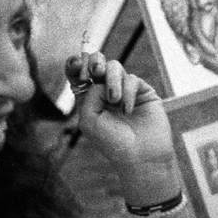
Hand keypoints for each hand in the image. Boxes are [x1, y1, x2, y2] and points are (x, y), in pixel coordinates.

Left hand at [67, 51, 178, 203]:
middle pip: (97, 62)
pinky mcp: (142, 91)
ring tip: (114, 100)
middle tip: (96, 72)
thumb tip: (102, 79)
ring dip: (112, 80)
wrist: (141, 155)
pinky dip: (128, 93)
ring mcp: (124, 89)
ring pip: (114, 67)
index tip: (76, 65)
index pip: (79, 73)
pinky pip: (132, 79)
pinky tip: (128, 110)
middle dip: (95, 62)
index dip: (75, 64)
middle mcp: (105, 91)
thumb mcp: (89, 119)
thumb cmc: (112, 141)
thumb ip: (89, 95)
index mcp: (89, 98)